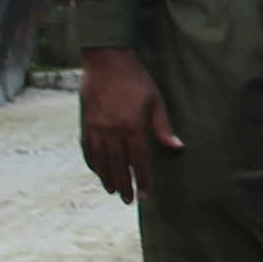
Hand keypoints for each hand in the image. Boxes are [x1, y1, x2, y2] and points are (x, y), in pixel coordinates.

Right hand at [78, 48, 177, 200]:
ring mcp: (96, 127)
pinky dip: (92, 162)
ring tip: (112, 190)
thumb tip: (177, 147)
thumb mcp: (155, 101)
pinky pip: (87, 148)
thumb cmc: (136, 79)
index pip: (138, 160)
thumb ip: (163, 127)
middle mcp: (111, 130)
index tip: (146, 193)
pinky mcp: (85, 123)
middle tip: (128, 200)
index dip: (143, 178)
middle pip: (118, 165)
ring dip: (106, 178)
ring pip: (100, 160)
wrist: (107, 61)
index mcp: (131, 126)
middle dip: (124, 184)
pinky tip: (97, 170)